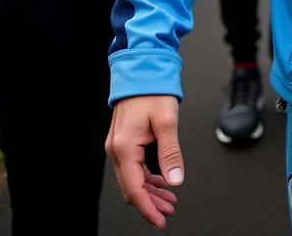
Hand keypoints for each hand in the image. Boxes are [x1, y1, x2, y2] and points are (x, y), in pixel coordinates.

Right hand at [106, 96, 182, 229]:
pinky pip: (133, 168)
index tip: (160, 220)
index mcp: (124, 147)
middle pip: (132, 188)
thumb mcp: (167, 121)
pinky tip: (160, 181)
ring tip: (169, 199)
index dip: (148, 208)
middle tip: (170, 210)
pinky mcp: (123, 142)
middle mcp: (116, 150)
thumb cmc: (152, 90)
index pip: (134, 189)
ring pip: (132, 179)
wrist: (141, 70)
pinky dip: (146, 178)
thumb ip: (171, 153)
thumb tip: (175, 180)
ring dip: (150, 191)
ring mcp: (118, 146)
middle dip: (151, 202)